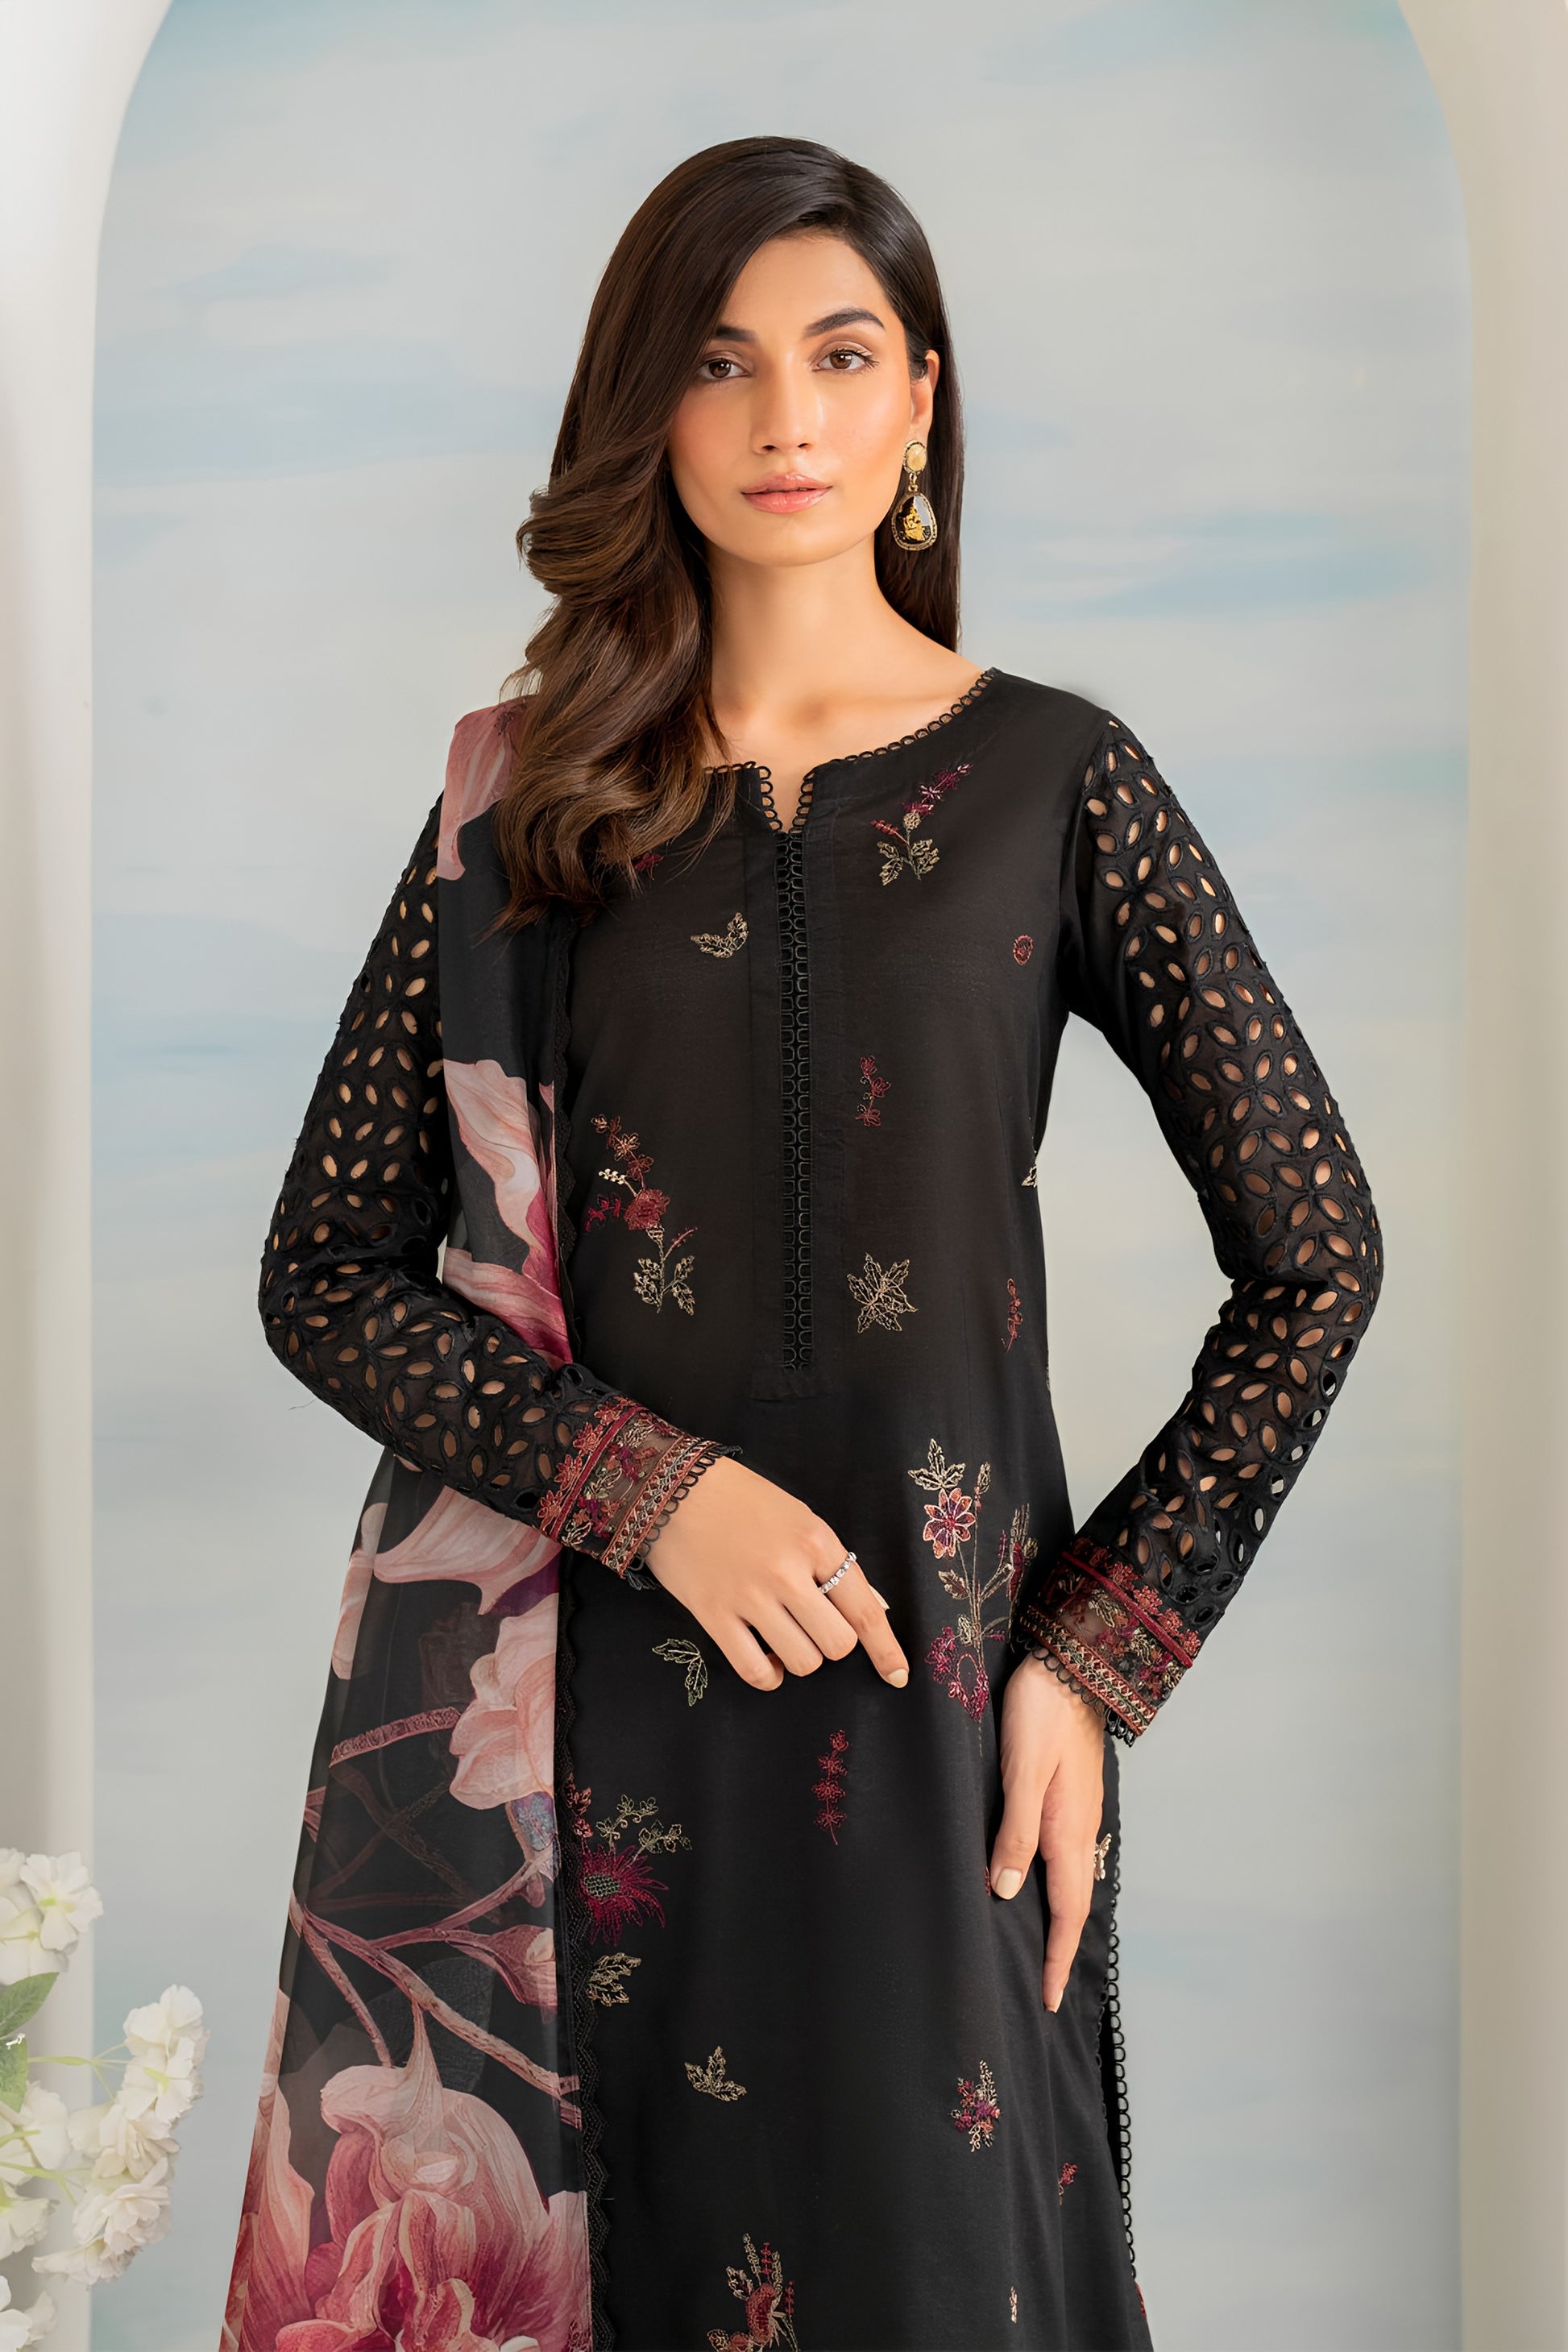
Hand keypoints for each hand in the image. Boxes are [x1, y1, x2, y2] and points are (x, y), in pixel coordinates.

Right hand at [642, 1455, 909, 1693]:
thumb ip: (834, 1564)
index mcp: (816, 1542)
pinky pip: (756, 1671)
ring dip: (799, 1657)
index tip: (898, 1676)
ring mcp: (749, 1596)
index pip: (864, 1609)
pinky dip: (767, 1674)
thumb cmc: (742, 1500)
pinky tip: (764, 1657)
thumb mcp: (800, 1518)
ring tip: (783, 1636)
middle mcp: (787, 1572)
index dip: (886, 1650)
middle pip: (837, 1643)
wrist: (671, 1488)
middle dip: (832, 1643)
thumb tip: (873, 1609)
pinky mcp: (713, 1615)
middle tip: (813, 1626)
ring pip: (802, 1662)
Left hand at [988, 1655, 1106, 2010]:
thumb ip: (1015, 1829)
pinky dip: (1058, 1885)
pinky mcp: (1072, 1795)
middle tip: (1044, 1988)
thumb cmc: (1041, 1711)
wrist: (1071, 1663)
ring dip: (1061, 1918)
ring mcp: (1079, 1812)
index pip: (1066, 1910)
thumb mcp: (1022, 1770)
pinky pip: (1068, 1855)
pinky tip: (1041, 1882)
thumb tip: (1004, 1889)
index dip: (1055, 1956)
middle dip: (1060, 1948)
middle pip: (1074, 1903)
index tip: (1046, 1998)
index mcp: (1068, 1829)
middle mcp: (1080, 1828)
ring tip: (1043, 1947)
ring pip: (1072, 1879)